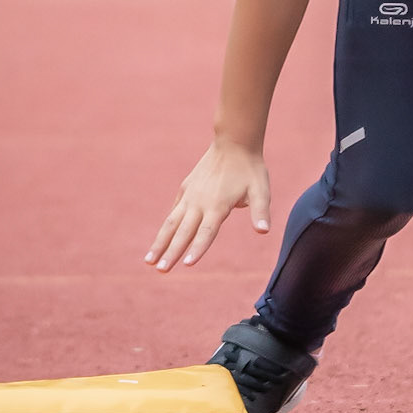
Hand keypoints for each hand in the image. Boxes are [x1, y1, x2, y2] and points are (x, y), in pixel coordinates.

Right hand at [145, 137, 270, 271]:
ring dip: (159, 242)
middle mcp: (200, 202)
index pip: (206, 232)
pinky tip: (161, 238)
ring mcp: (190, 195)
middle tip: (161, 271)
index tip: (186, 264)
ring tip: (149, 261)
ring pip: (171, 223)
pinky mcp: (186, 188)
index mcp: (218, 205)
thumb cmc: (250, 169)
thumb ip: (260, 211)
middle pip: (183, 232)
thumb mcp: (261, 190)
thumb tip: (264, 231)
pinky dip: (168, 225)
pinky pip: (174, 210)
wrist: (234, 142)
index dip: (197, 249)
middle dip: (171, 252)